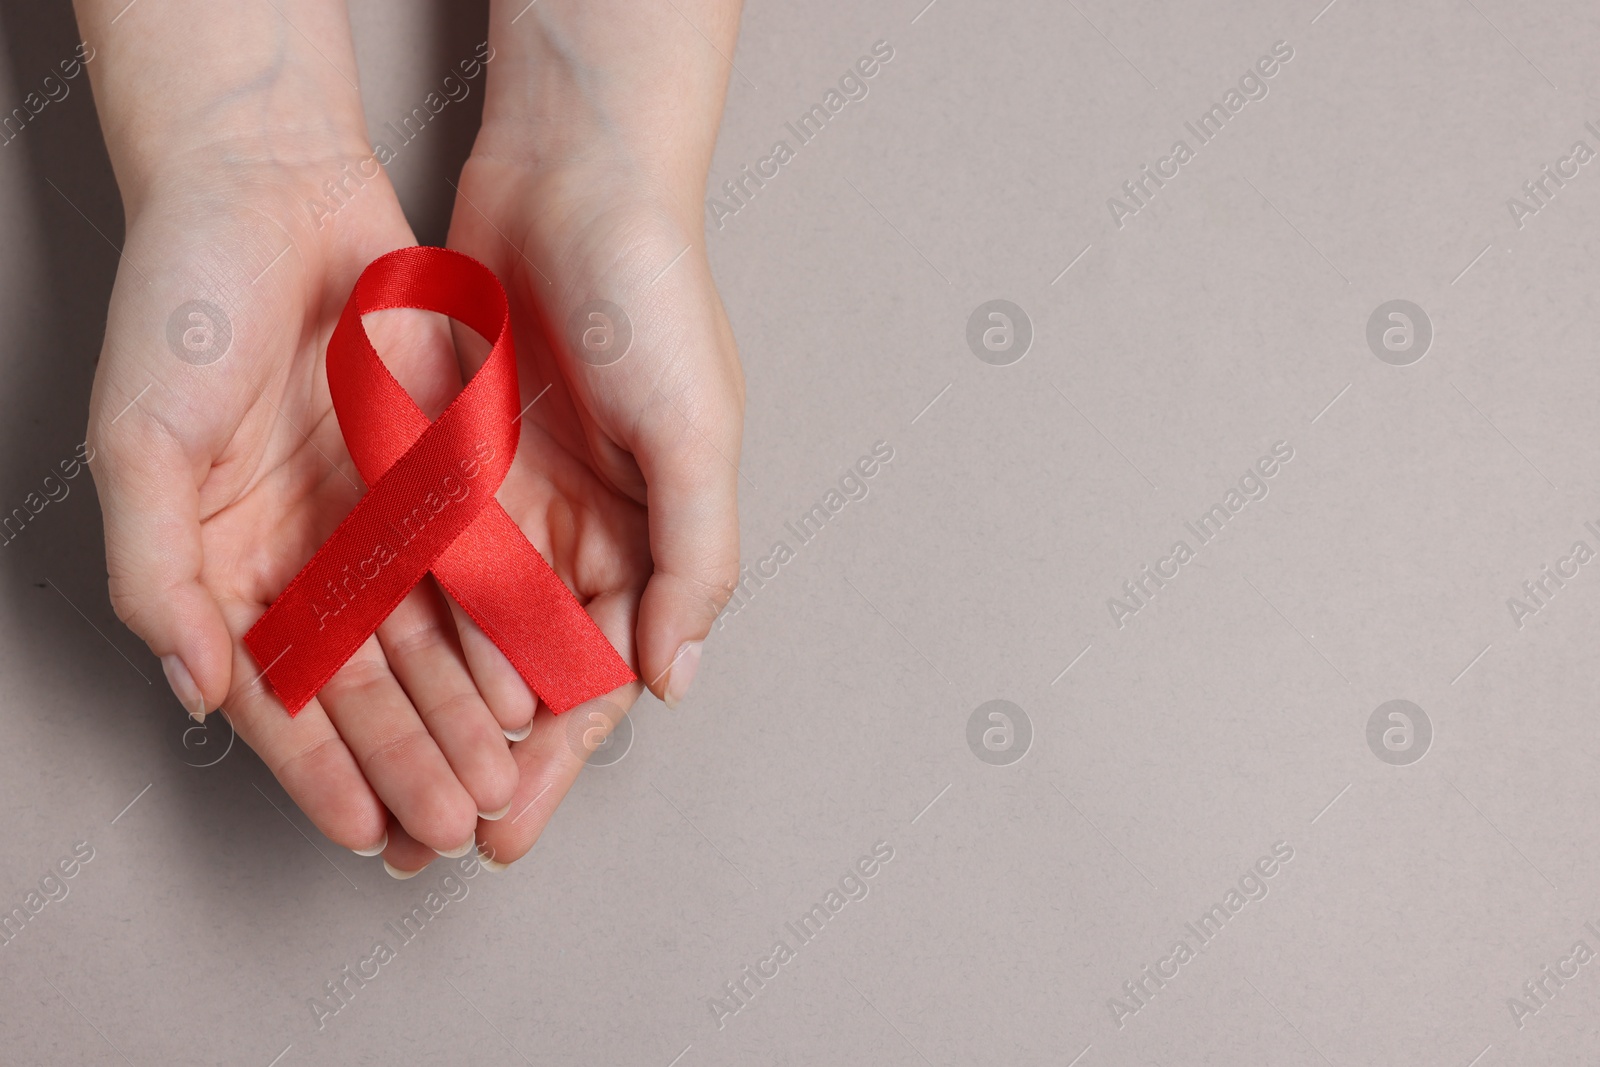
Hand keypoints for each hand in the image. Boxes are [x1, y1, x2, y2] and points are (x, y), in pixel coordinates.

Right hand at [80, 1, 525, 861]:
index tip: (369, 831)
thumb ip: (154, 570)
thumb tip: (190, 691)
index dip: (320, 768)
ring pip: (425, 641)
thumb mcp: (141, 440)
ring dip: (460, 716)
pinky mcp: (430, 475)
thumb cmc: (182, 301)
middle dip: (409, 760)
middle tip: (458, 825)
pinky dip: (493, 629)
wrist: (269, 187)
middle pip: (362, 684)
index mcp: (218, 561)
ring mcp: (367, 517)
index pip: (276, 694)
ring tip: (499, 780)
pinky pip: (468, 567)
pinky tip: (525, 683)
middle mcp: (298, 553)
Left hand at [373, 0, 747, 873]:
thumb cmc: (653, 300)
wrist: (571, 179)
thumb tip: (675, 680)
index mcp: (653, 541)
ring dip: (431, 707)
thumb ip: (695, 559)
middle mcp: (584, 534)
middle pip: (528, 672)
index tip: (509, 826)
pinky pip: (419, 554)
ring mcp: (514, 500)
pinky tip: (359, 672)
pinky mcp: (453, 462)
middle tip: (433, 835)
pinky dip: (396, 617)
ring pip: (465, 629)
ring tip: (385, 777)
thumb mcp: (699, 432)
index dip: (558, 759)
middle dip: (486, 757)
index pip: (603, 675)